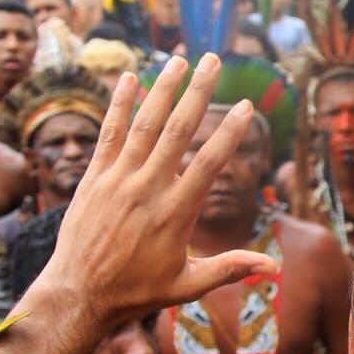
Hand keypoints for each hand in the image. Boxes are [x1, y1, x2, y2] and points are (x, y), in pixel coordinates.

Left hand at [28, 58, 276, 326]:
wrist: (79, 295)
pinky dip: (118, 104)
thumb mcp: (188, 286)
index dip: (230, 132)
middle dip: (198, 91)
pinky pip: (109, 133)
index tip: (246, 106)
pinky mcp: (93, 178)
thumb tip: (275, 268)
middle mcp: (148, 188)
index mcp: (176, 212)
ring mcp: (118, 179)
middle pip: (178, 130)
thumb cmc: (137, 293)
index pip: (210, 163)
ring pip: (144, 124)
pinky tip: (129, 78)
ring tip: (178, 59)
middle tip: (212, 60)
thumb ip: (231, 268)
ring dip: (162, 88)